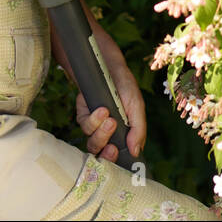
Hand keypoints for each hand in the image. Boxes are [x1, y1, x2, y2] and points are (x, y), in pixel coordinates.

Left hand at [72, 21, 146, 161]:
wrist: (103, 62)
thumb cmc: (123, 81)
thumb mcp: (135, 103)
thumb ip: (138, 128)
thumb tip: (136, 152)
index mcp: (125, 130)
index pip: (121, 153)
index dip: (118, 160)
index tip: (120, 155)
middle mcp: (109, 130)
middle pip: (104, 151)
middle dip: (107, 149)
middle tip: (112, 145)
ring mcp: (95, 123)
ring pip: (92, 141)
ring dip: (100, 133)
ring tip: (108, 119)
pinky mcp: (83, 114)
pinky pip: (84, 124)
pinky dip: (92, 119)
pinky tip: (100, 109)